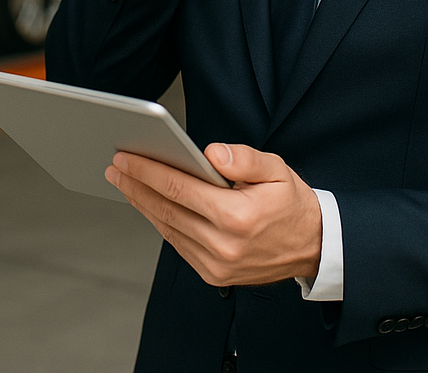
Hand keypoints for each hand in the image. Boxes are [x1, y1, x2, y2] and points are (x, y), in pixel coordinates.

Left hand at [105, 143, 320, 286]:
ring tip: (123, 182)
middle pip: (166, 209)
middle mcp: (223, 245)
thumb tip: (212, 152)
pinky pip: (178, 244)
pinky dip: (159, 222)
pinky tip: (148, 204)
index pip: (179, 188)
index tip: (124, 157)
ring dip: (141, 203)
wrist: (313, 247)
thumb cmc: (291, 202)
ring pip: (167, 228)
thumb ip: (244, 158)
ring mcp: (217, 265)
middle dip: (135, 185)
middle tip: (114, 166)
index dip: (147, 171)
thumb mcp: (276, 169)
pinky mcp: (214, 276)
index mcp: (237, 217)